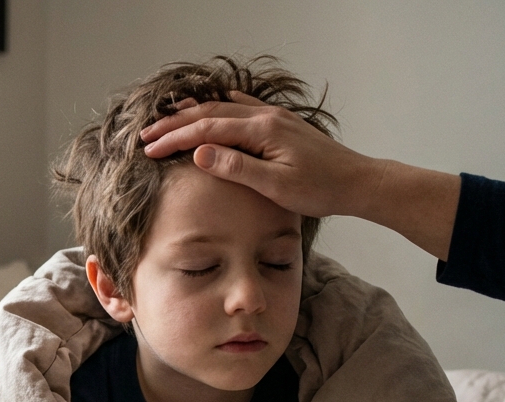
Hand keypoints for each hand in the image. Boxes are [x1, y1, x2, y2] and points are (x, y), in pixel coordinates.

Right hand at [139, 92, 383, 219]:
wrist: (358, 182)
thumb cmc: (320, 189)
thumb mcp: (276, 186)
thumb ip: (236, 167)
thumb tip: (199, 152)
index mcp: (262, 131)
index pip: (206, 131)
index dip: (175, 140)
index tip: (149, 151)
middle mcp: (266, 117)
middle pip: (210, 115)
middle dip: (175, 125)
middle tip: (146, 138)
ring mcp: (273, 118)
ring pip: (223, 110)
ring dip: (192, 116)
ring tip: (167, 122)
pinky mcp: (279, 125)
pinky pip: (241, 110)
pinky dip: (218, 110)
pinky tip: (210, 109)